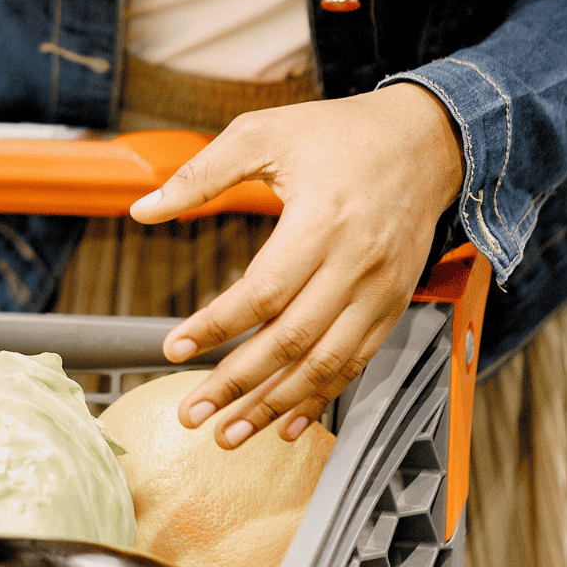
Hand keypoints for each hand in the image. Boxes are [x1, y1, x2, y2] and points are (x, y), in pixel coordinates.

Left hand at [129, 82, 462, 448]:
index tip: (172, 349)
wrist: (425, 139)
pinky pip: (356, 362)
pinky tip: (286, 422)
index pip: (263, 290)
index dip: (216, 326)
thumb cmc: (337, 132)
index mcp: (321, 219)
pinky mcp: (394, 303)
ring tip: (228, 434)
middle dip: (238, 384)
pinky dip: (321, 397)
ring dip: (274, 404)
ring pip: (326, 363)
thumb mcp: (263, 133)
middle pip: (292, 339)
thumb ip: (200, 174)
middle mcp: (356, 262)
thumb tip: (141, 210)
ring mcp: (380, 288)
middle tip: (191, 414)